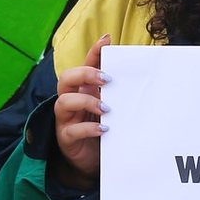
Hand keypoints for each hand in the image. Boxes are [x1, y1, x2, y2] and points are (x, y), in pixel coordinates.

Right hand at [51, 35, 110, 187]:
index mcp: (82, 90)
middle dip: (84, 74)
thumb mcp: (108, 107)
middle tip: (106, 79)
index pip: (84, 65)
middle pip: (66, 79)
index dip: (93, 52)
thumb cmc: (100, 128)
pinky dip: (87, 128)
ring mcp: (66, 119)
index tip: (106, 40)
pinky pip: (71, 130)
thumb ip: (116, 93)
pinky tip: (103, 129)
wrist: (90, 159)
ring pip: (63, 102)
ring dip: (86, 102)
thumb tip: (136, 75)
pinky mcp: (66, 138)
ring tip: (106, 109)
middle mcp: (70, 101)